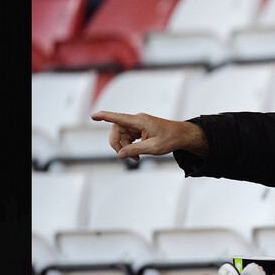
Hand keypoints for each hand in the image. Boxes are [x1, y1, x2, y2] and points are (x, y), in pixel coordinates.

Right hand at [90, 110, 208, 160]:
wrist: (182, 136)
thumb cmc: (170, 139)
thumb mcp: (153, 147)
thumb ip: (135, 150)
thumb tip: (120, 154)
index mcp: (139, 120)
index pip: (118, 117)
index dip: (104, 116)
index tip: (92, 116)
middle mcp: (137, 120)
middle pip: (117, 129)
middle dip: (117, 144)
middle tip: (125, 156)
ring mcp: (138, 124)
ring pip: (122, 134)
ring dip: (125, 147)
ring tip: (135, 158)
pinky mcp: (140, 129)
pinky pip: (128, 136)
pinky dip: (130, 146)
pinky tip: (136, 154)